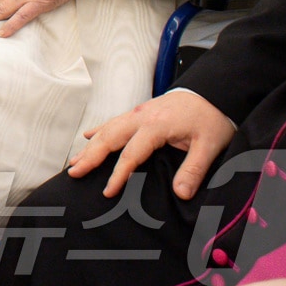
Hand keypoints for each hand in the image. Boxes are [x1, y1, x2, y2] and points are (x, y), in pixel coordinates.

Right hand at [67, 89, 235, 200]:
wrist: (212, 92)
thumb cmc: (211, 118)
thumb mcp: (209, 146)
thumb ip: (194, 170)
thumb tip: (181, 193)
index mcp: (156, 125)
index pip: (131, 154)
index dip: (118, 174)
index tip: (107, 191)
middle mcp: (141, 117)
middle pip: (109, 138)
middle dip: (89, 156)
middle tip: (73, 172)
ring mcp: (138, 112)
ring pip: (107, 129)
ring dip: (90, 146)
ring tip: (74, 161)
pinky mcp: (140, 112)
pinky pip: (114, 121)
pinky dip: (99, 130)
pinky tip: (88, 136)